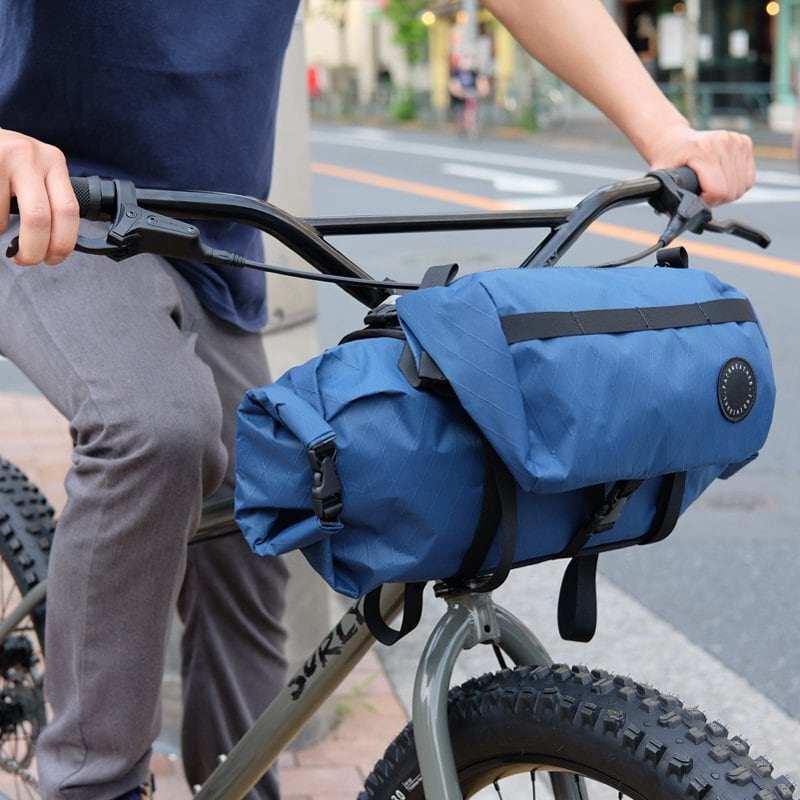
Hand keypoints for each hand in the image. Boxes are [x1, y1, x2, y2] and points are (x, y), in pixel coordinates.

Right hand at [0, 129, 78, 264]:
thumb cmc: (6, 159)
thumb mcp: (35, 169)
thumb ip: (48, 197)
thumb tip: (55, 243)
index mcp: (54, 161)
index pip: (69, 211)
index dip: (63, 243)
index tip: (53, 258)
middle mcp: (32, 156)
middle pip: (40, 219)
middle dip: (34, 249)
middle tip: (26, 259)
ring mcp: (4, 157)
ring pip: (6, 218)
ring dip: (3, 232)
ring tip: (1, 226)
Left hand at [645, 127, 754, 206]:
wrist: (675, 138)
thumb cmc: (668, 158)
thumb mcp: (661, 177)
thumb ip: (667, 197)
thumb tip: (676, 217)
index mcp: (702, 151)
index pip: (718, 190)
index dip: (707, 202)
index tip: (697, 199)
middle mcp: (722, 143)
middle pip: (732, 191)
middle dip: (717, 199)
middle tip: (703, 195)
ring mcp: (736, 141)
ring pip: (743, 185)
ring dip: (728, 193)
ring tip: (711, 187)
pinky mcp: (744, 142)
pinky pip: (749, 177)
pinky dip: (737, 184)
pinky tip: (723, 180)